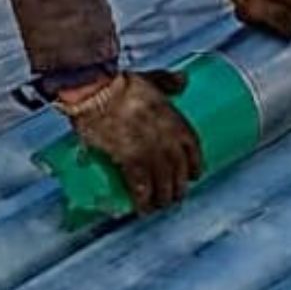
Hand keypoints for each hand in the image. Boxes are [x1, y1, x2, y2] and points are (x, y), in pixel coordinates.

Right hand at [56, 69, 202, 212]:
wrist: (95, 89)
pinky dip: (144, 201)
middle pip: (180, 170)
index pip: (193, 149)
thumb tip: (184, 80)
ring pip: (164, 182)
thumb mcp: (150, 79)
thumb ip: (166, 81)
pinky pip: (142, 187)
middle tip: (174, 196)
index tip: (194, 175)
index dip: (195, 165)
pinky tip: (143, 210)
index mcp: (174, 119)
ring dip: (163, 198)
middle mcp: (168, 138)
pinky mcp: (130, 159)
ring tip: (159, 206)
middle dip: (179, 187)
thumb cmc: (120, 83)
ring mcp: (151, 150)